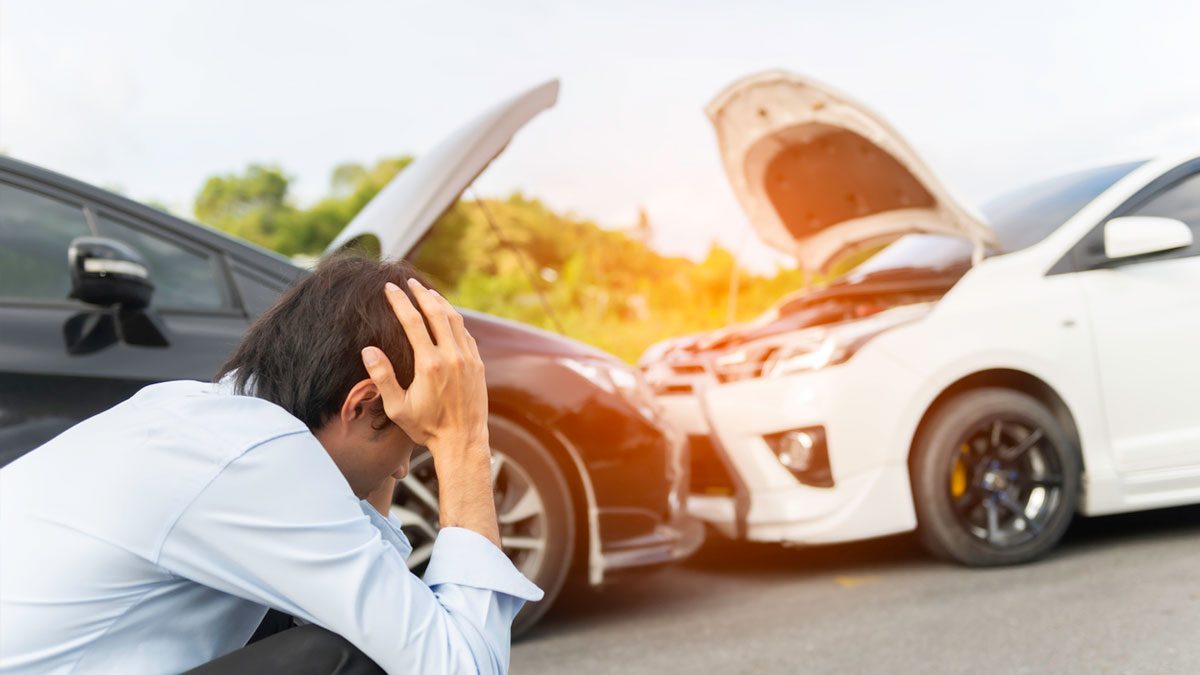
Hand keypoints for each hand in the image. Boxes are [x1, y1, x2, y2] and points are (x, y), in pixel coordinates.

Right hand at [360, 278, 499, 547]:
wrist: (463, 441)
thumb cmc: (426, 428)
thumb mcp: (397, 407)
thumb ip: (382, 377)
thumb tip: (368, 350)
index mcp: (429, 364)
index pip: (412, 321)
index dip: (400, 301)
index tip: (390, 288)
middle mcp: (452, 356)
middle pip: (436, 313)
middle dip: (421, 294)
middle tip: (409, 281)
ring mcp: (468, 359)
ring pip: (455, 320)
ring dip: (440, 303)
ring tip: (428, 293)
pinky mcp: (478, 365)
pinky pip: (467, 334)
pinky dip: (455, 321)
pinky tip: (448, 317)